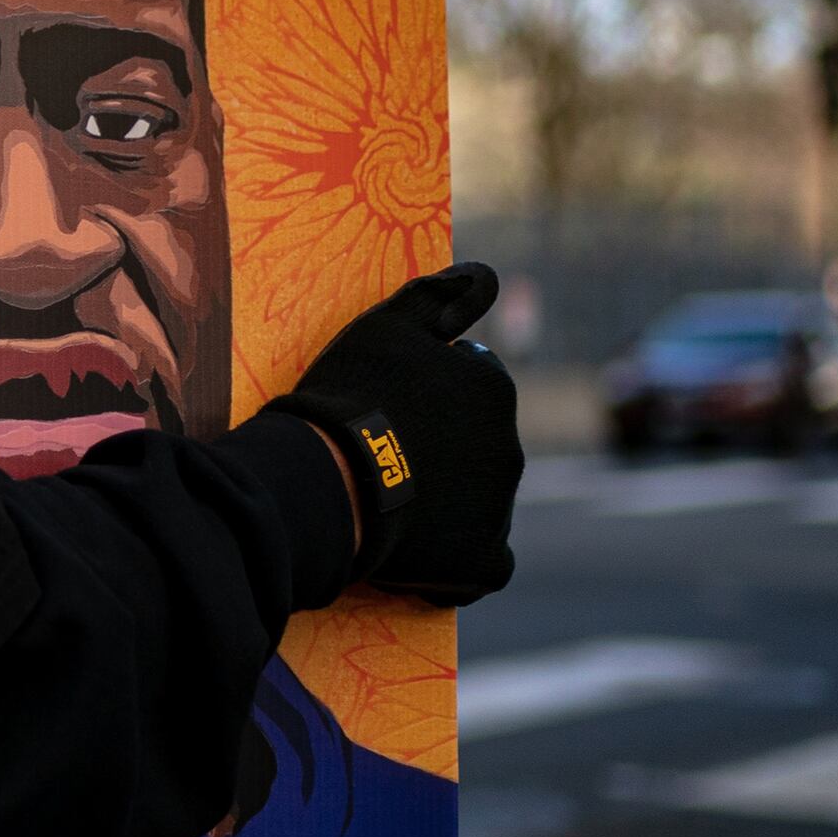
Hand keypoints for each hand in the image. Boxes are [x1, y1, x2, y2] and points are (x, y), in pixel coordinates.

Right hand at [271, 262, 522, 607]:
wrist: (328, 478)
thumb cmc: (351, 396)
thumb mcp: (386, 328)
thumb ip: (438, 296)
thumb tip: (486, 273)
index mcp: (493, 389)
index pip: (470, 383)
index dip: (428, 392)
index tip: (389, 405)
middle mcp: (510, 446)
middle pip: (476, 443)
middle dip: (442, 446)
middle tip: (385, 454)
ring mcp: (499, 508)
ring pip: (480, 500)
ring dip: (447, 499)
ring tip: (390, 503)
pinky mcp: (481, 560)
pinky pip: (483, 564)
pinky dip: (460, 562)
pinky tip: (422, 558)